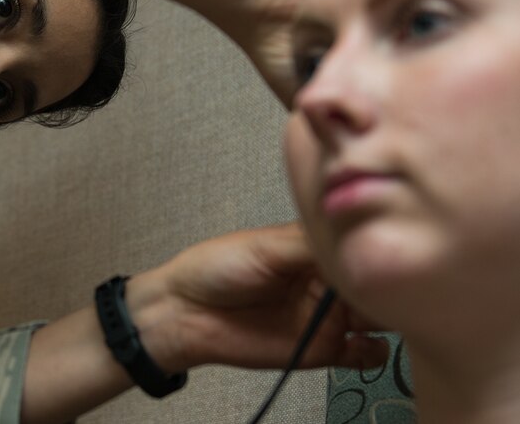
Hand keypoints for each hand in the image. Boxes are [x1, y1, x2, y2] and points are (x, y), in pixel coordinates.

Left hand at [127, 223, 385, 373]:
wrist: (186, 314)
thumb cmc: (216, 267)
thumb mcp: (265, 246)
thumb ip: (310, 242)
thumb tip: (353, 230)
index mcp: (315, 247)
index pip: (359, 243)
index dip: (377, 245)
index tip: (391, 246)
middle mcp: (327, 280)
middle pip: (375, 279)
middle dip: (390, 282)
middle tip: (398, 285)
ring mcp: (328, 315)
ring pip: (378, 316)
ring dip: (392, 315)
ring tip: (391, 312)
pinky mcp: (323, 349)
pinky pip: (362, 354)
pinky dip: (375, 352)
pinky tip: (368, 343)